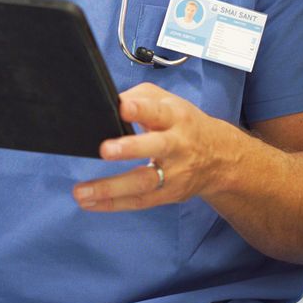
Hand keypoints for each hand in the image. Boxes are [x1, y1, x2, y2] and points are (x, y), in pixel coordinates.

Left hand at [73, 83, 234, 210]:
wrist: (220, 157)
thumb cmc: (184, 125)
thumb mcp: (169, 102)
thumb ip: (140, 98)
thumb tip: (108, 103)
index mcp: (176, 117)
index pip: (158, 111)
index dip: (141, 109)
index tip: (122, 107)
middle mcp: (178, 145)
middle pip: (157, 147)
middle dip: (130, 148)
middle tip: (105, 149)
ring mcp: (174, 173)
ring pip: (144, 182)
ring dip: (111, 188)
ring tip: (82, 192)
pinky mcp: (169, 194)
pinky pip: (139, 201)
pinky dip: (113, 204)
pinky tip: (91, 203)